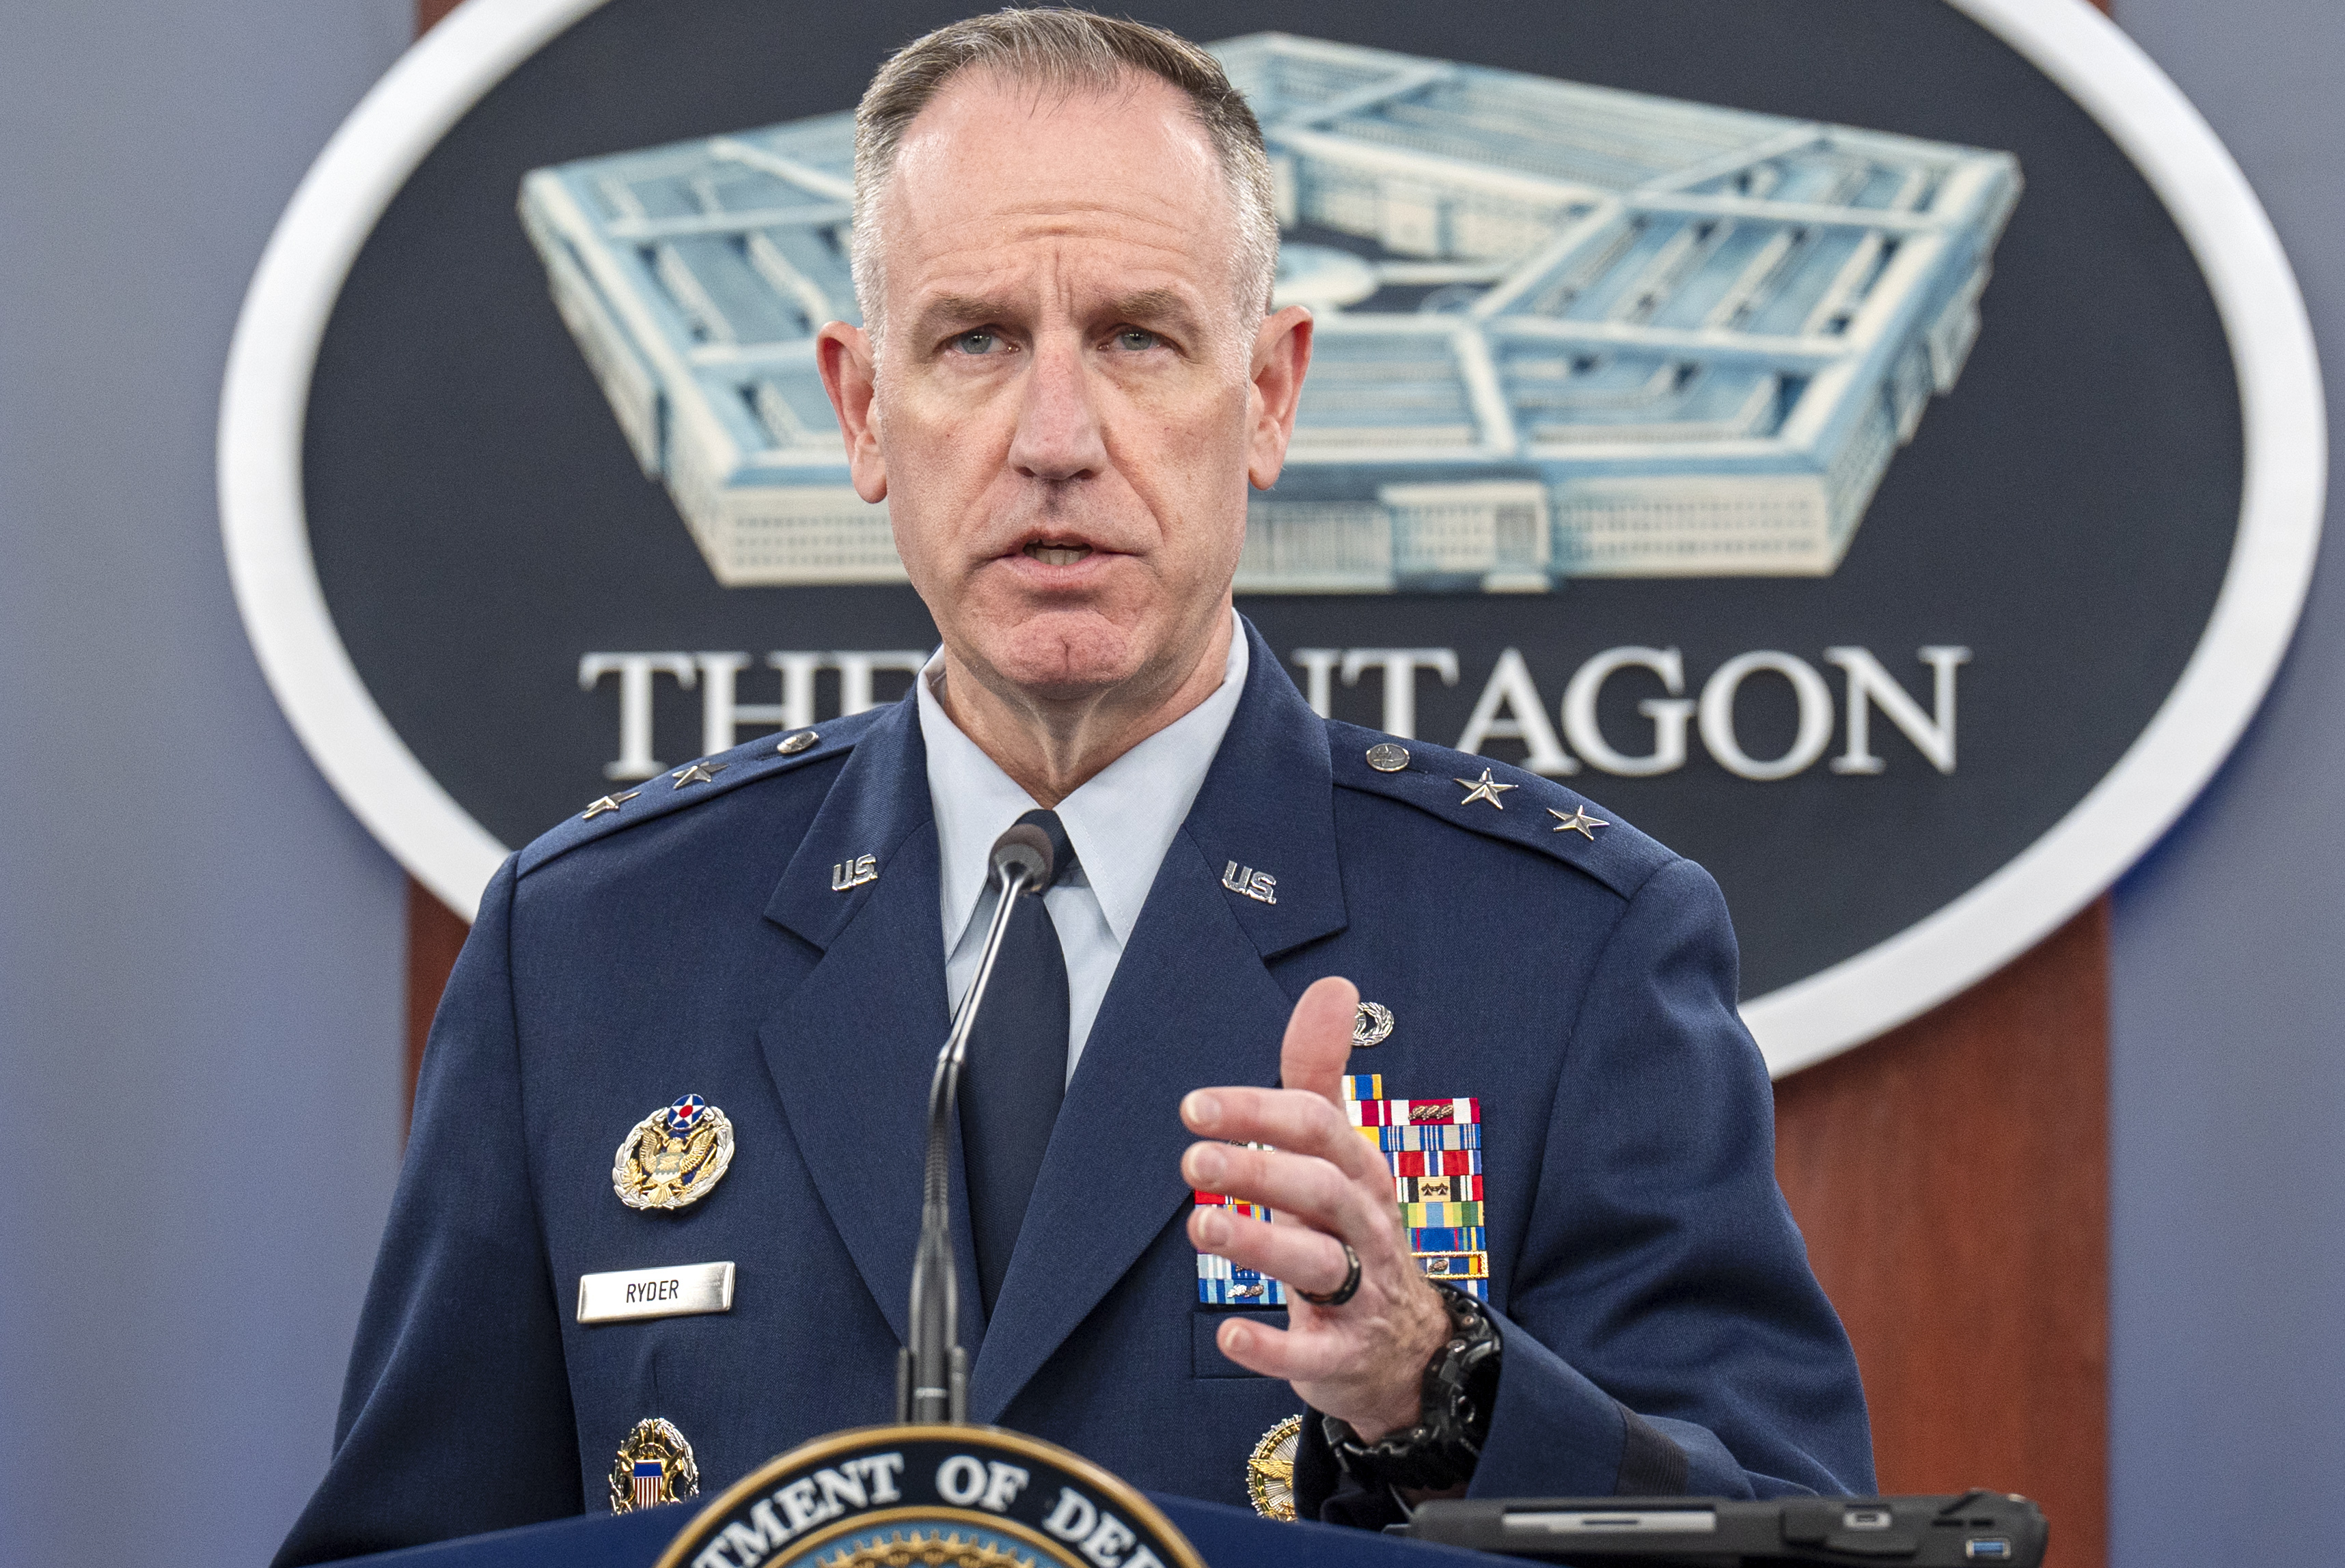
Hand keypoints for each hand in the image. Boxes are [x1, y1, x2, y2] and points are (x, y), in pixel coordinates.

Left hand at [1181, 976, 1450, 1440]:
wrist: (1405, 1347)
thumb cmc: (1352, 1231)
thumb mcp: (1340, 1153)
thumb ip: (1321, 1075)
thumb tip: (1333, 986)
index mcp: (1359, 1172)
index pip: (1318, 1128)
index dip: (1259, 1112)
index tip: (1195, 1106)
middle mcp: (1365, 1226)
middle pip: (1322, 1189)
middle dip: (1260, 1170)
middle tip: (1192, 1159)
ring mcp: (1360, 1293)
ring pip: (1319, 1264)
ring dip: (1259, 1243)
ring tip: (1199, 1225)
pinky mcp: (1343, 1356)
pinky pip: (1312, 1355)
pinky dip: (1272, 1348)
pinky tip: (1229, 1336)